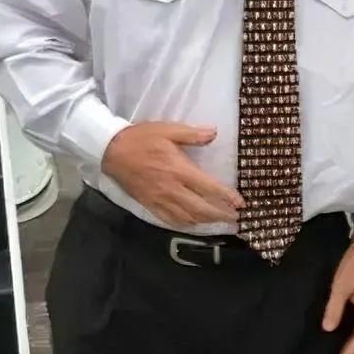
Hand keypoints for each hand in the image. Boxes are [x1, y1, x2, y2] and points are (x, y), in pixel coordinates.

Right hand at [102, 121, 243, 227]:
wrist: (112, 151)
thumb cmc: (142, 138)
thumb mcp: (168, 129)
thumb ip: (192, 134)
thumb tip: (214, 133)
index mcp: (179, 170)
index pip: (208, 188)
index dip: (226, 197)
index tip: (241, 203)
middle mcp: (171, 189)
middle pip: (200, 208)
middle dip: (220, 215)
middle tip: (235, 218)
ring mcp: (160, 199)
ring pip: (187, 217)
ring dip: (205, 221)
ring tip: (219, 221)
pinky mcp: (150, 204)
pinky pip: (170, 219)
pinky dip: (185, 224)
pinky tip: (192, 223)